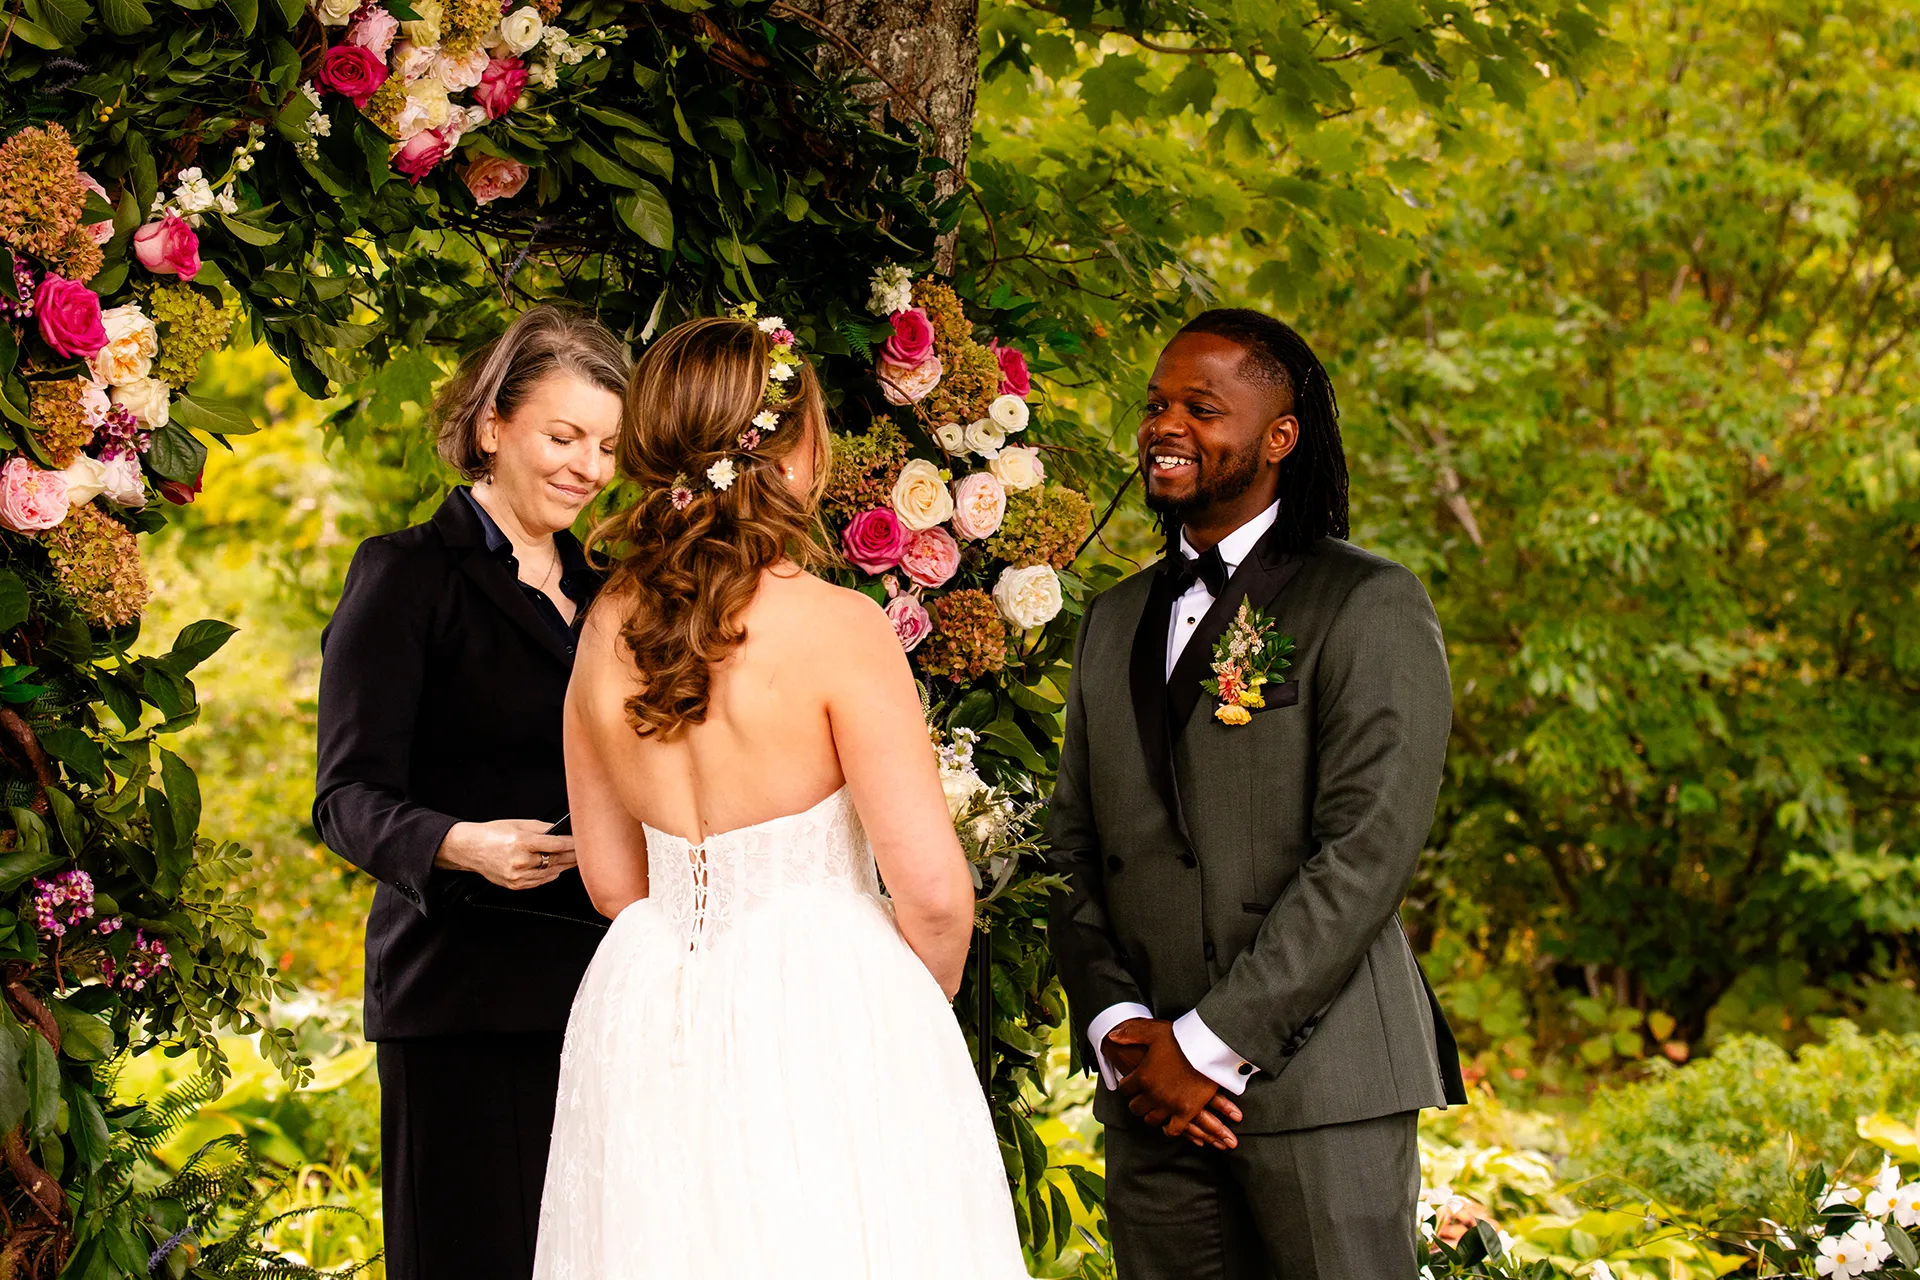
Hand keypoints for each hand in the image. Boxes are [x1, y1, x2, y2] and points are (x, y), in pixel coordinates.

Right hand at [435, 819, 575, 890]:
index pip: (556, 845)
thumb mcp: (519, 824)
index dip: (572, 844)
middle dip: (572, 856)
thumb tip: (561, 831)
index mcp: (522, 842)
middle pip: (556, 860)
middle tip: (585, 852)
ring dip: (564, 867)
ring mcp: (518, 876)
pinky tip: (557, 868)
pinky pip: (540, 881)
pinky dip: (551, 874)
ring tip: (574, 860)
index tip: (582, 842)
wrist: (470, 849)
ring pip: (550, 873)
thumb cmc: (493, 834)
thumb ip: (543, 828)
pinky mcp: (515, 885)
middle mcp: (520, 861)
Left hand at [1108, 1018, 1242, 1149]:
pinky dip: (1169, 1128)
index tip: (1134, 1083)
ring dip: (1151, 1113)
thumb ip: (1131, 1033)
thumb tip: (1112, 1037)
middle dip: (1138, 1101)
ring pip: (1151, 1119)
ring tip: (1156, 1107)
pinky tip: (1169, 1123)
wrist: (1209, 1047)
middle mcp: (1152, 1093)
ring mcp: (1169, 1105)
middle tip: (1144, 1096)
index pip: (1124, 1088)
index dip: (1128, 1085)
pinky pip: (1172, 1130)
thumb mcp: (1154, 1030)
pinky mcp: (1186, 1112)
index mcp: (1142, 1075)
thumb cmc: (1182, 1038)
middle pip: (1135, 1107)